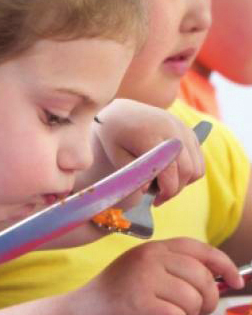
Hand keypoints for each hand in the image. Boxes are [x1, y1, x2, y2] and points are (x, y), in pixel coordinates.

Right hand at [67, 237, 243, 314]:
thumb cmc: (115, 299)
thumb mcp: (144, 273)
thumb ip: (174, 270)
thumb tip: (218, 279)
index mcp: (153, 248)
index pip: (200, 249)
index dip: (224, 264)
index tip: (236, 280)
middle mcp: (149, 257)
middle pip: (202, 277)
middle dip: (207, 300)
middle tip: (192, 312)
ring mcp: (143, 277)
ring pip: (193, 299)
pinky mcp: (138, 302)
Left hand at [90, 99, 205, 205]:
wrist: (122, 112)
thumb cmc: (115, 136)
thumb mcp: (116, 155)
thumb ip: (133, 174)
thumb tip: (146, 190)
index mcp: (152, 135)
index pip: (170, 170)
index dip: (166, 191)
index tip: (155, 202)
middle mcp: (172, 129)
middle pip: (187, 170)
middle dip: (174, 190)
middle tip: (158, 198)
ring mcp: (183, 129)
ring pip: (197, 167)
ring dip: (183, 182)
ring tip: (163, 185)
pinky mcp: (188, 131)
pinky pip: (198, 159)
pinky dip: (188, 171)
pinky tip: (170, 174)